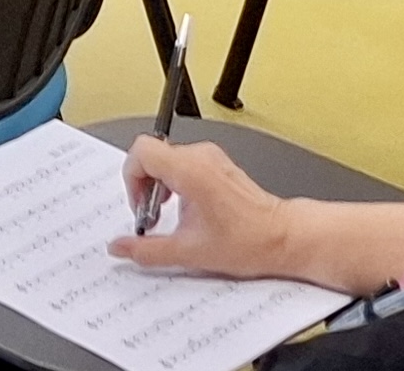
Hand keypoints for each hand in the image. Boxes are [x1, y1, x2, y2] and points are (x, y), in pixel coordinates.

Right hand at [114, 137, 293, 275]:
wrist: (281, 237)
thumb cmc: (248, 240)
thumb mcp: (188, 252)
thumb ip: (147, 250)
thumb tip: (121, 247)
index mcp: (191, 170)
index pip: (141, 151)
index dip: (131, 178)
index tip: (140, 205)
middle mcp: (201, 156)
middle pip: (152, 154)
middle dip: (144, 186)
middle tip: (152, 215)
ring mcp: (211, 158)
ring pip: (167, 159)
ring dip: (159, 185)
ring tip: (169, 215)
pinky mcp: (217, 164)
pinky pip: (183, 164)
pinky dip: (175, 183)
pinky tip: (185, 210)